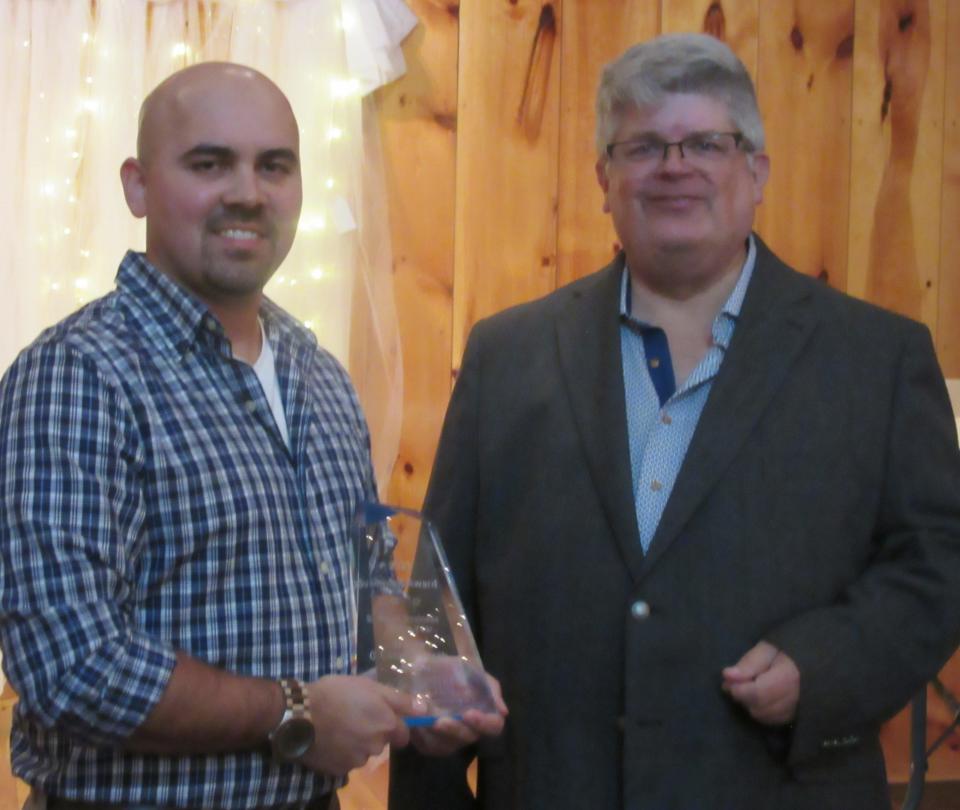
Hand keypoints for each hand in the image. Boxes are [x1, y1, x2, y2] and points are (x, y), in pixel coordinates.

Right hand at [300, 675, 416, 775]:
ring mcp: (357, 760)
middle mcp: (376, 746)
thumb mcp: (369, 686)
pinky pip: (347, 761)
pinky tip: (330, 739)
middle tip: (355, 716)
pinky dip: (342, 752)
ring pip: (365, 752)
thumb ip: (399, 699)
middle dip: (374, 732)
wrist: (299, 715)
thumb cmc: (335, 693)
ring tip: (339, 726)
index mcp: (386, 724)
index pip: (403, 733)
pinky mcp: (339, 769)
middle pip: (383, 742)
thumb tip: (424, 710)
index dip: (393, 723)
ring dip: (357, 742)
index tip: (378, 714)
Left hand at [409, 674, 507, 756]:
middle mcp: (468, 729)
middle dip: (454, 729)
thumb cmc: (449, 669)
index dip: (484, 723)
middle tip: (439, 721)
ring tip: (423, 717)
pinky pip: (429, 746)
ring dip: (434, 732)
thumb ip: (489, 686)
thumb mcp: (470, 670)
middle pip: (468, 738)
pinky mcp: (432, 744)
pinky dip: (422, 735)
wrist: (419, 670)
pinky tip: (416, 721)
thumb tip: (503, 710)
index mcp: (483, 712)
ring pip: (448, 745)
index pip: (494, 726)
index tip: (468, 714)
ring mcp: (450, 739)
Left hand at [722, 641, 799, 725]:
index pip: (757, 694)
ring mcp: (799, 712)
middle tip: (737, 682)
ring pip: (764, 717)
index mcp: (789, 678)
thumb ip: (749, 663)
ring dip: (751, 704)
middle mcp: (795, 699)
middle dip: (743, 696)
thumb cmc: (788, 652)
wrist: (817, 662)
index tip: (728, 679)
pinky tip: (761, 698)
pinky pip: (773, 721)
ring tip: (751, 688)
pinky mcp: (798, 718)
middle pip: (759, 708)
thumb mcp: (767, 649)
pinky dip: (762, 711)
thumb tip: (727, 676)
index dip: (739, 689)